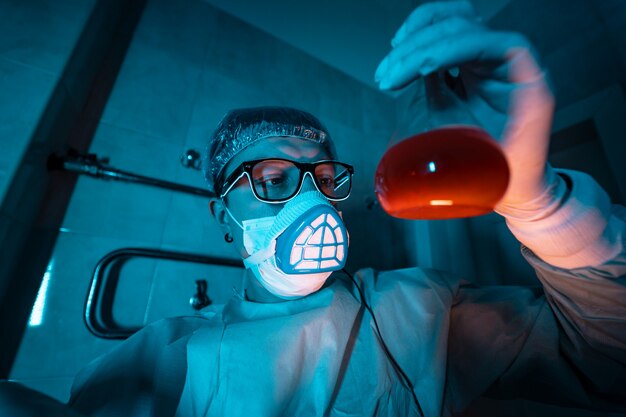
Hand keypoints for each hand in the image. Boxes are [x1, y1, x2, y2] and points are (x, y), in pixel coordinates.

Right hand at [375, 1, 555, 210]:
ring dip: (412, 40)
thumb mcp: (518, 151)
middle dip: (418, 47)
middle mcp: (503, 60)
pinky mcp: (466, 69)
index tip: (420, 70)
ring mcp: (484, 62)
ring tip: (388, 69)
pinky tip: (397, 59)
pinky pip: (439, 41)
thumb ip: (511, 118)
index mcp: (521, 74)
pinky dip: (414, 44)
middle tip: (390, 76)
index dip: (448, 48)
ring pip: (447, 23)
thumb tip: (496, 92)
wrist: (514, 184)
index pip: (482, 41)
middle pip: (459, 25)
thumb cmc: (517, 172)